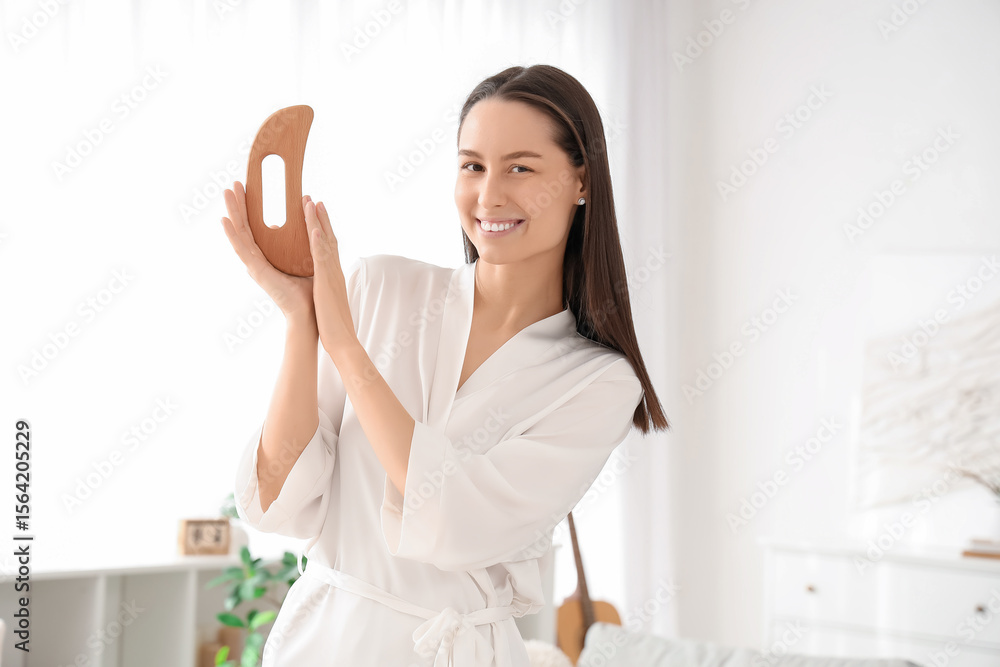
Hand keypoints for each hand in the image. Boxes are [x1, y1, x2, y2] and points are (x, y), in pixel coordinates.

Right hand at [220, 180, 314, 323]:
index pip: (254, 226)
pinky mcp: (256, 272)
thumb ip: (291, 243)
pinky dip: (232, 234)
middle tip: (233, 183)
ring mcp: (254, 265)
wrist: (308, 311)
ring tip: (227, 193)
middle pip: (244, 226)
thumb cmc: (306, 289)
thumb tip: (283, 225)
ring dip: (233, 212)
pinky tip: (224, 220)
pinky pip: (242, 250)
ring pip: (240, 233)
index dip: (249, 207)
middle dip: (239, 204)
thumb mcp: (299, 258)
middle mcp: (257, 259)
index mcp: (266, 256)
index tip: (246, 188)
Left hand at [303, 195, 356, 355]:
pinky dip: (319, 242)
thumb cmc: (334, 324)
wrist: (343, 340)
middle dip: (320, 218)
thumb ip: (325, 289)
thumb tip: (319, 285)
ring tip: (311, 202)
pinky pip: (322, 259)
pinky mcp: (326, 283)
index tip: (316, 213)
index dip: (323, 229)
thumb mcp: (328, 300)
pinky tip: (314, 229)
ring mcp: (332, 275)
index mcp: (333, 275)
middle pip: (329, 238)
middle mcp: (334, 271)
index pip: (328, 247)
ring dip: (318, 222)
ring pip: (325, 243)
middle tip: (313, 199)